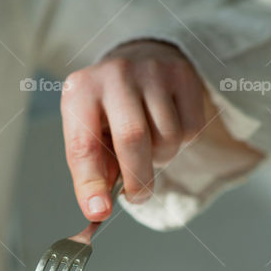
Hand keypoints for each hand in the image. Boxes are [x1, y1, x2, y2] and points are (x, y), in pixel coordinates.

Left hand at [61, 40, 211, 220]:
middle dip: (137, 178)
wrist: (140, 59)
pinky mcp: (182, 75)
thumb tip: (98, 210)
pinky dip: (181, 143)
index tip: (98, 211)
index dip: (90, 182)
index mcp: (80, 91)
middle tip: (137, 196)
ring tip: (148, 147)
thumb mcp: (89, 133)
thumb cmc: (108, 111)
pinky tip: (166, 128)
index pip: (83, 144)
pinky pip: (190, 130)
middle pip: (132, 138)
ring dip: (160, 159)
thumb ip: (92, 170)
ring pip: (167, 137)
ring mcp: (152, 71)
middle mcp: (114, 74)